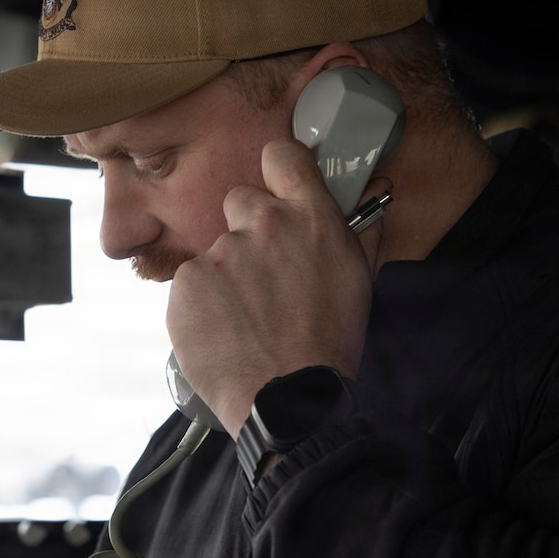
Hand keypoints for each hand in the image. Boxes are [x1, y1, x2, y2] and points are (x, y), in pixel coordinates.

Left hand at [166, 138, 385, 437]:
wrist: (289, 401)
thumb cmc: (330, 345)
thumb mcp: (360, 282)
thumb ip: (361, 230)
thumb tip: (373, 192)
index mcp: (310, 219)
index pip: (282, 156)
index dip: (278, 170)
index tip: (277, 187)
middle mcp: (261, 226)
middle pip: (239, 200)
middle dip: (248, 229)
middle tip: (264, 275)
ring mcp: (218, 255)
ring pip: (216, 252)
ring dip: (227, 277)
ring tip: (247, 319)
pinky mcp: (184, 286)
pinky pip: (190, 284)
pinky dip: (202, 305)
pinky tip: (224, 332)